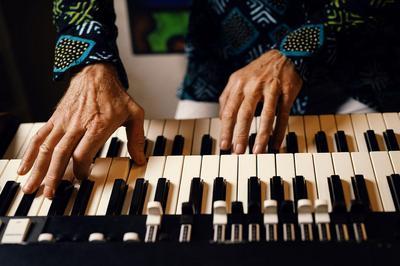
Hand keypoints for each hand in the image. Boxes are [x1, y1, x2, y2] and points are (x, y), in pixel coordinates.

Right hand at [18, 63, 145, 197]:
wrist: (96, 73)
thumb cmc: (114, 94)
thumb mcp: (134, 114)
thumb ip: (137, 138)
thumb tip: (140, 159)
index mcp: (97, 126)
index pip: (83, 154)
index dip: (79, 170)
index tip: (80, 179)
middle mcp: (77, 125)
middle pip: (60, 154)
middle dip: (53, 177)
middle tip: (48, 194)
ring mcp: (64, 122)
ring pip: (46, 148)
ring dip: (38, 168)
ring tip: (31, 185)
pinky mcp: (55, 118)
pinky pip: (40, 137)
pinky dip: (30, 152)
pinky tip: (25, 166)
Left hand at [219, 49, 302, 153]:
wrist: (283, 55)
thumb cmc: (257, 71)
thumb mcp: (238, 79)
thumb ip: (227, 97)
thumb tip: (222, 119)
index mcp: (238, 84)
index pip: (229, 111)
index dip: (226, 129)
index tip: (224, 145)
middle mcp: (253, 85)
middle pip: (244, 114)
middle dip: (240, 135)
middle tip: (237, 151)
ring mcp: (271, 88)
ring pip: (266, 116)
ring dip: (261, 136)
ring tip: (256, 151)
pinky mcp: (287, 92)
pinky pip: (282, 114)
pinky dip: (279, 131)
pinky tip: (275, 143)